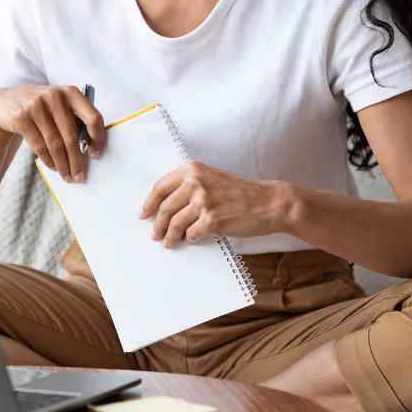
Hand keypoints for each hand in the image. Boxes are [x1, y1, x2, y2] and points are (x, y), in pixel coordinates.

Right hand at [0, 84, 106, 182]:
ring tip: (67, 176)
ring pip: (55, 144)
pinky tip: (53, 167)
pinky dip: (48, 160)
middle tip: (80, 176)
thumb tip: (89, 149)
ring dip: (63, 164)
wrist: (3, 101)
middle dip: (77, 160)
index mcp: (71, 92)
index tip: (96, 155)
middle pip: (72, 136)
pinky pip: (39, 146)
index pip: (93, 117)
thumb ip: (74, 119)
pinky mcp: (21, 117)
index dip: (97, 139)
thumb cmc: (40, 107)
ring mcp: (36, 105)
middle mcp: (55, 96)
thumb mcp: (58, 104)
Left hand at [138, 160, 292, 247]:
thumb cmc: (239, 193)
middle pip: (165, 208)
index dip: (149, 203)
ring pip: (175, 224)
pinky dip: (190, 239)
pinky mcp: (212, 220)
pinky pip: (191, 234)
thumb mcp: (211, 178)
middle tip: (155, 235)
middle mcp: (195, 182)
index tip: (144, 215)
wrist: (267, 202)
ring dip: (170, 237)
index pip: (160, 187)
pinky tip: (193, 239)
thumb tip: (163, 207)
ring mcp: (203, 201)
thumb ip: (189, 186)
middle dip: (157, 225)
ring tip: (169, 243)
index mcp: (192, 169)